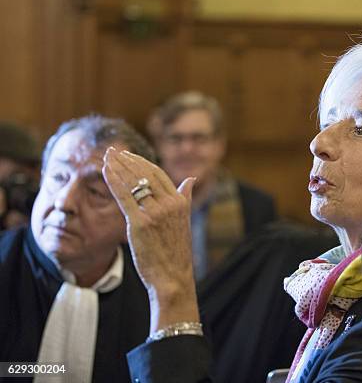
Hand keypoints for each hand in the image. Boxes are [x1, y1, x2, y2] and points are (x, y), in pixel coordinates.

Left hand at [102, 147, 198, 332]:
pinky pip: (124, 197)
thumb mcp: (184, 221)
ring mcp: (156, 213)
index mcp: (181, 202)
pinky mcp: (141, 224)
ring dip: (117, 167)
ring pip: (133, 182)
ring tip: (105, 157)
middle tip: (112, 150)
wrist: (173, 277)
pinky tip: (104, 171)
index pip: (158, 174)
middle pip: (144, 174)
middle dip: (126, 160)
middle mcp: (170, 204)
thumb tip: (191, 178)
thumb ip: (185, 197)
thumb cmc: (176, 252)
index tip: (127, 155)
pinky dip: (113, 181)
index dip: (141, 162)